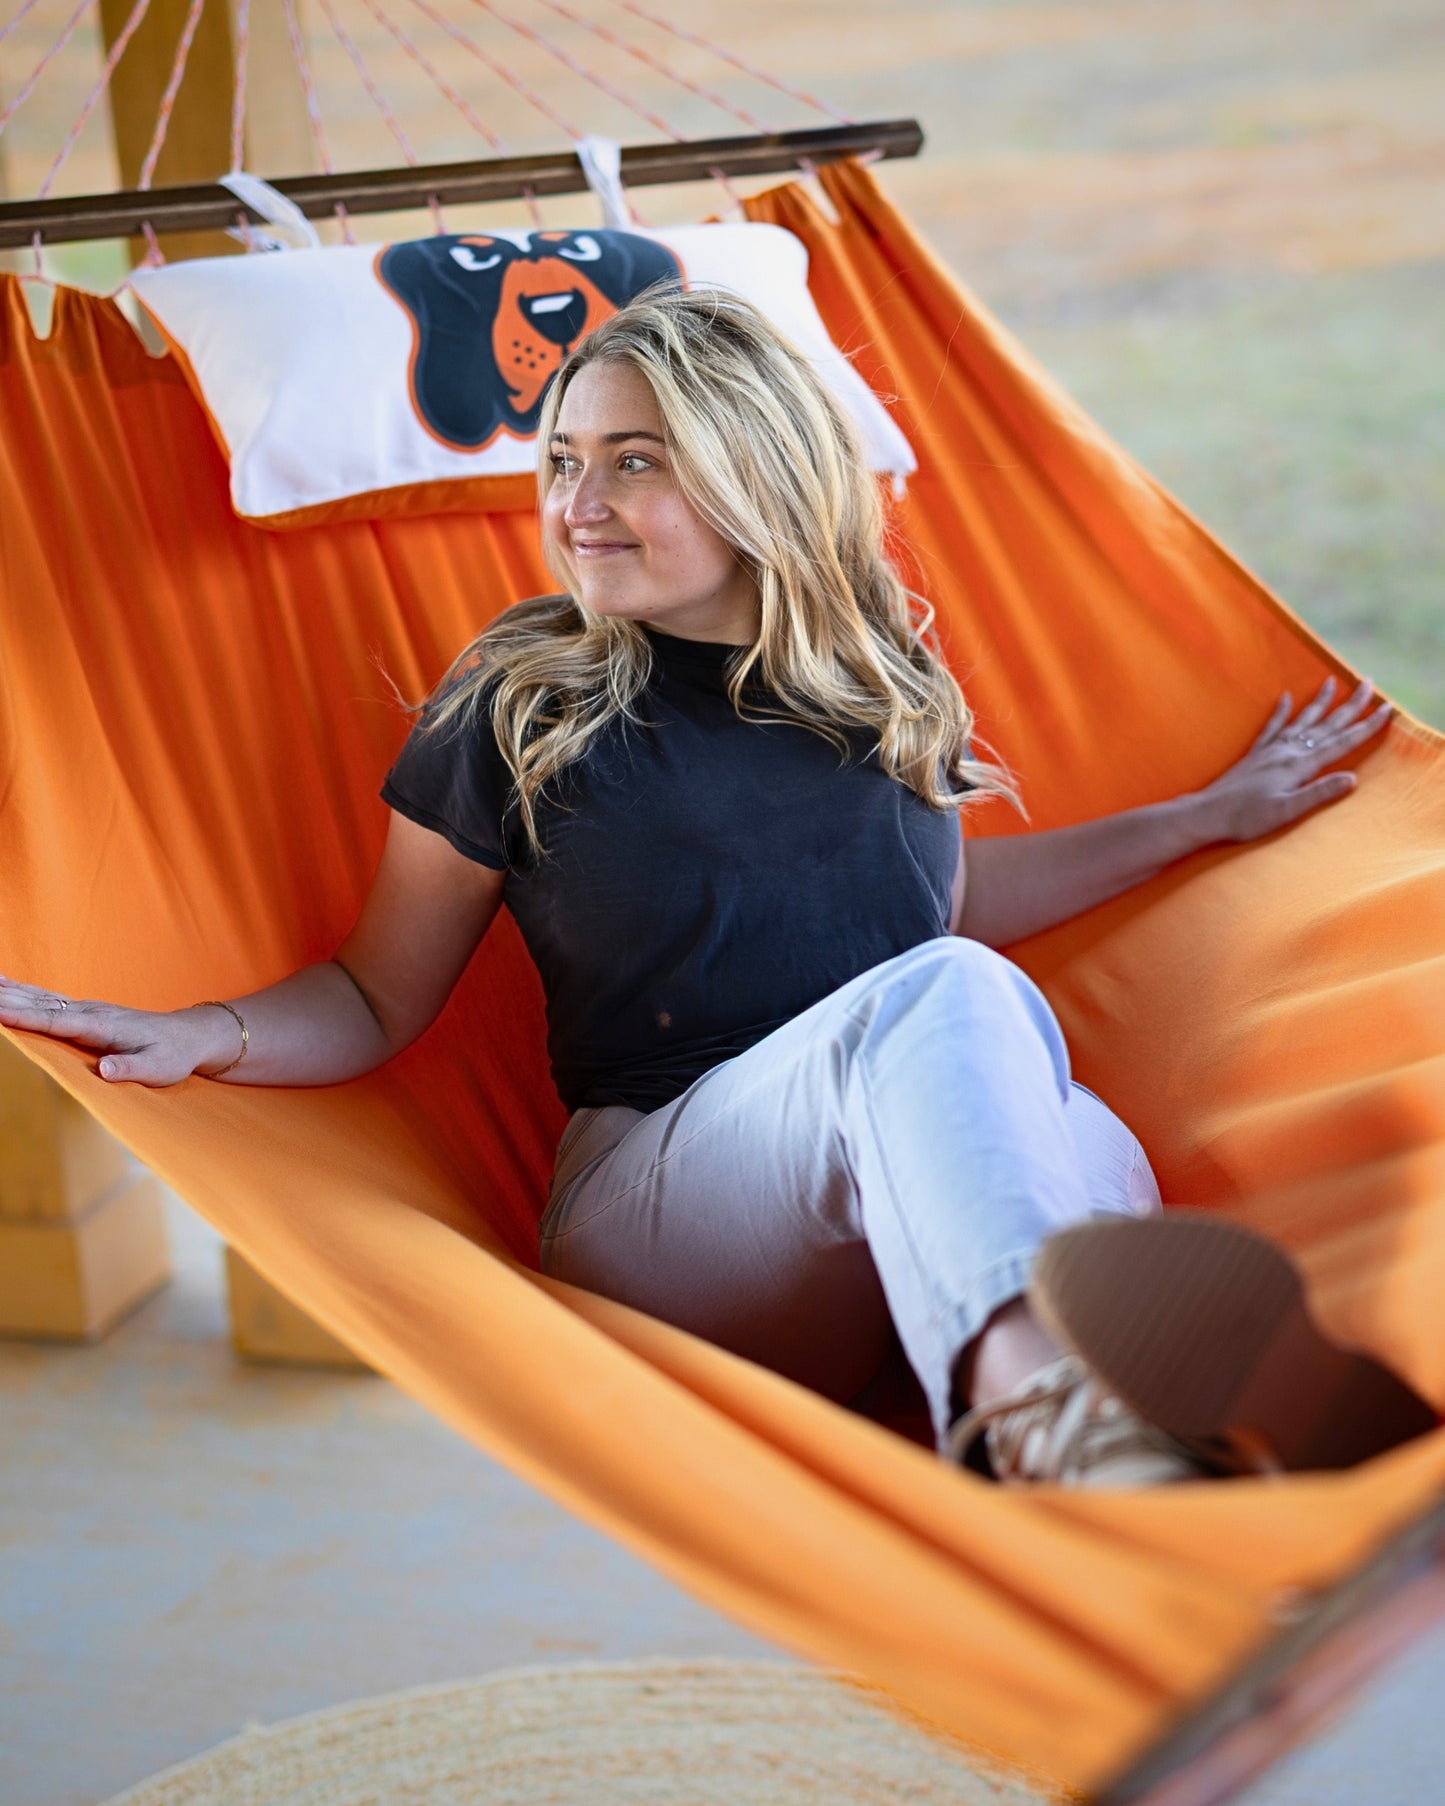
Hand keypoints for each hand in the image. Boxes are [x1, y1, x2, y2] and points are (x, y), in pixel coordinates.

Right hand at [0, 977, 231, 1084]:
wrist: (190, 1035)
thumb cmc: (174, 1055)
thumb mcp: (160, 1069)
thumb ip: (131, 1070)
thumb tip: (104, 1071)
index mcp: (104, 1027)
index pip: (57, 1021)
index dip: (25, 1016)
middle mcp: (92, 1012)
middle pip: (42, 1003)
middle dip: (8, 998)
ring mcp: (88, 1009)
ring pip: (42, 998)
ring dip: (10, 990)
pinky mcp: (86, 1012)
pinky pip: (48, 1000)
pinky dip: (23, 992)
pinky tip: (5, 985)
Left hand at [1193, 678, 1390, 844]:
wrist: (1206, 814)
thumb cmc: (1246, 818)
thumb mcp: (1287, 811)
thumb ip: (1319, 793)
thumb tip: (1353, 778)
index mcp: (1299, 765)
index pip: (1341, 742)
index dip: (1366, 726)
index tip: (1387, 708)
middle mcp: (1287, 751)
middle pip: (1326, 723)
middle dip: (1351, 704)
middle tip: (1369, 682)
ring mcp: (1270, 750)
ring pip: (1302, 719)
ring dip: (1320, 701)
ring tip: (1332, 680)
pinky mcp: (1255, 754)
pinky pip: (1272, 726)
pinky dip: (1282, 711)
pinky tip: (1286, 698)